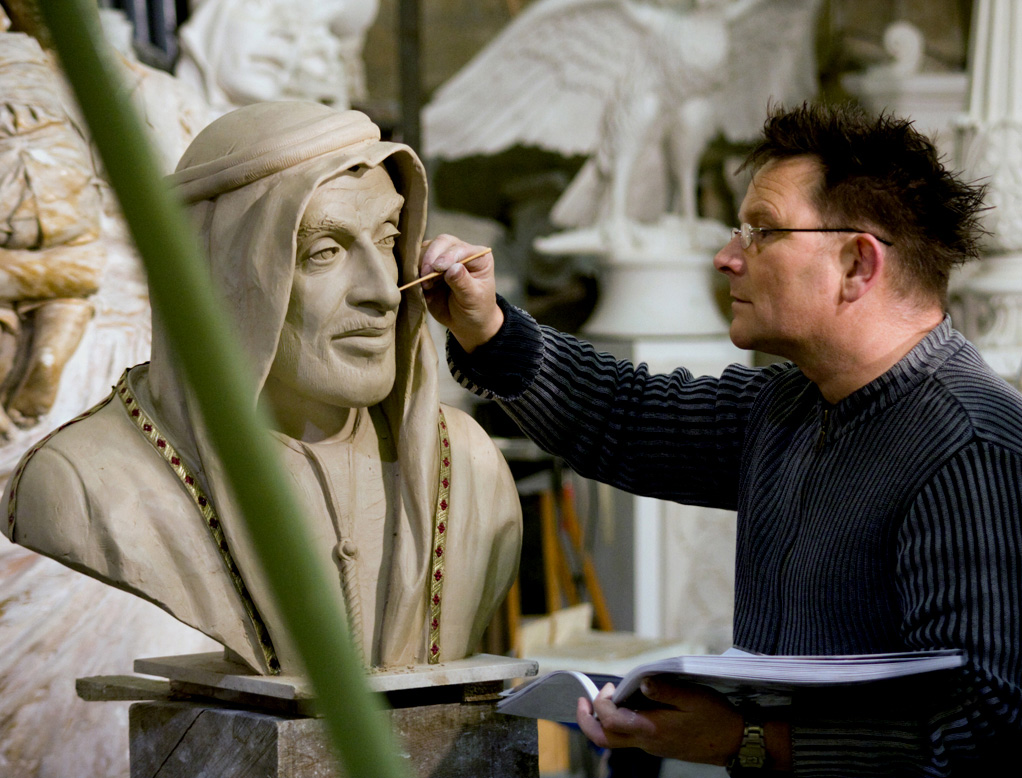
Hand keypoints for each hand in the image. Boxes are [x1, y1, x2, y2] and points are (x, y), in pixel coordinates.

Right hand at [418, 234, 503, 351]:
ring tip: (426, 285)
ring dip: (422, 264)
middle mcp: (460, 252)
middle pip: (442, 242)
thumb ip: (463, 282)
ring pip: (427, 249)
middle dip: (431, 257)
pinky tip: (421, 285)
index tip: (438, 268)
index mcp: (478, 257)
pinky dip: (416, 271)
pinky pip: (418, 262)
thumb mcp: (473, 298)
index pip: (460, 248)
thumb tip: (453, 268)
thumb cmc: (476, 309)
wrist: (466, 322)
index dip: (448, 255)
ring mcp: (443, 258)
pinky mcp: (430, 267)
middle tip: (426, 275)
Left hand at [576, 679, 743, 765]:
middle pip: (604, 740)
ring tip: (608, 697)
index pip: (610, 721)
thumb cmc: (716, 718)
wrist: (735, 742)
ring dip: (603, 720)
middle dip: (587, 720)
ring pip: (615, 739)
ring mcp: (652, 746)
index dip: (601, 703)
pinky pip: (630, 736)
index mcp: (651, 730)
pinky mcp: (658, 744)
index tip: (610, 686)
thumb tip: (642, 682)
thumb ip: (665, 690)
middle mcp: (647, 742)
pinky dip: (620, 721)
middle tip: (582, 701)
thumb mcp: (693, 697)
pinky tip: (631, 703)